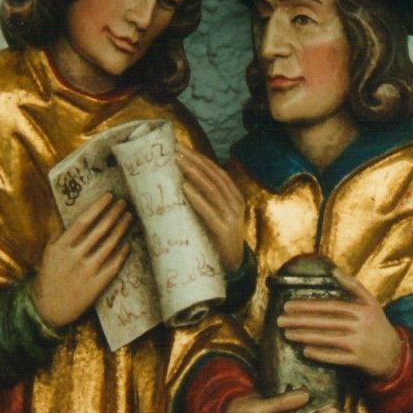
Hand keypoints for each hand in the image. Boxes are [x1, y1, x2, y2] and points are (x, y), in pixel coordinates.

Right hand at [30, 193, 131, 327]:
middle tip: (124, 204)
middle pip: (99, 231)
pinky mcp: (95, 286)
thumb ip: (60, 234)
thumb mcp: (49, 253)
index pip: (83, 222)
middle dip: (114, 215)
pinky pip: (113, 267)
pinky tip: (128, 244)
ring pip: (109, 246)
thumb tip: (70, 215)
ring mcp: (86, 272)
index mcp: (61, 247)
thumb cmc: (49, 277)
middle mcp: (74, 258)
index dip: (98, 208)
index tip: (109, 196)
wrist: (47, 308)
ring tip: (129, 218)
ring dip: (121, 230)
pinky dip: (121, 254)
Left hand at [177, 150, 244, 273]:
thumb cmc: (220, 238)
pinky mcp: (223, 231)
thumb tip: (185, 181)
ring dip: (194, 174)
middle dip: (195, 161)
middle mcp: (235, 203)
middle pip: (214, 176)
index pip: (217, 172)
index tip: (183, 147)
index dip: (200, 158)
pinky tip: (184, 188)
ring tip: (179, 163)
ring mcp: (231, 217)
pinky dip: (196, 198)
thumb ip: (209, 199)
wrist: (234, 265)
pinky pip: (208, 211)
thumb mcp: (218, 214)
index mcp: (235, 196)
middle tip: (176, 149)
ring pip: (212, 189)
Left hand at [278, 268, 401, 378]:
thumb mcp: (370, 303)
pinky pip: (337, 357)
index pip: (330, 306)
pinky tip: (305, 351)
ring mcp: (360, 343)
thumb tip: (334, 271)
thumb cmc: (377, 326)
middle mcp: (361, 325)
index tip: (288, 305)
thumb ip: (353, 286)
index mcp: (361, 309)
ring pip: (328, 338)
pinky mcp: (359, 360)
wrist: (395, 354)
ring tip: (287, 334)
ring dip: (306, 336)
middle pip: (326, 321)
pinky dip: (321, 354)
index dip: (308, 306)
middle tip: (280, 320)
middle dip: (301, 320)